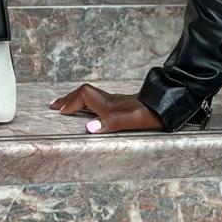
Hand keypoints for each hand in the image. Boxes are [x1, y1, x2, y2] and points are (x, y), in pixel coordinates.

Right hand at [48, 83, 164, 132]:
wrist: (168, 108)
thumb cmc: (150, 115)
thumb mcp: (130, 121)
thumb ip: (109, 123)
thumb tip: (89, 128)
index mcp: (109, 104)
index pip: (83, 95)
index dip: (70, 102)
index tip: (60, 112)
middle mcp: (111, 100)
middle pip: (85, 94)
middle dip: (68, 99)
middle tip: (54, 105)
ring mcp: (117, 103)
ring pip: (92, 97)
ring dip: (77, 101)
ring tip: (66, 106)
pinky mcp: (124, 107)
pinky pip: (100, 102)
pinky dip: (89, 105)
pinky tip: (91, 111)